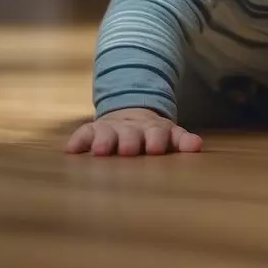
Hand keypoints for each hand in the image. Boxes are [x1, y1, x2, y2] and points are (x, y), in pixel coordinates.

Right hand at [64, 107, 202, 155]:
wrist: (130, 115)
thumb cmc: (153, 135)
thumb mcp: (170, 135)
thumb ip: (182, 140)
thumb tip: (197, 145)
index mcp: (153, 130)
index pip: (157, 133)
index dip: (156, 140)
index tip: (155, 149)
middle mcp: (132, 128)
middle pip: (131, 134)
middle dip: (130, 141)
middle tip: (128, 150)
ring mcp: (111, 128)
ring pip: (107, 133)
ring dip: (104, 141)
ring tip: (100, 151)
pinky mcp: (93, 130)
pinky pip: (84, 133)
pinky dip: (78, 141)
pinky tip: (71, 150)